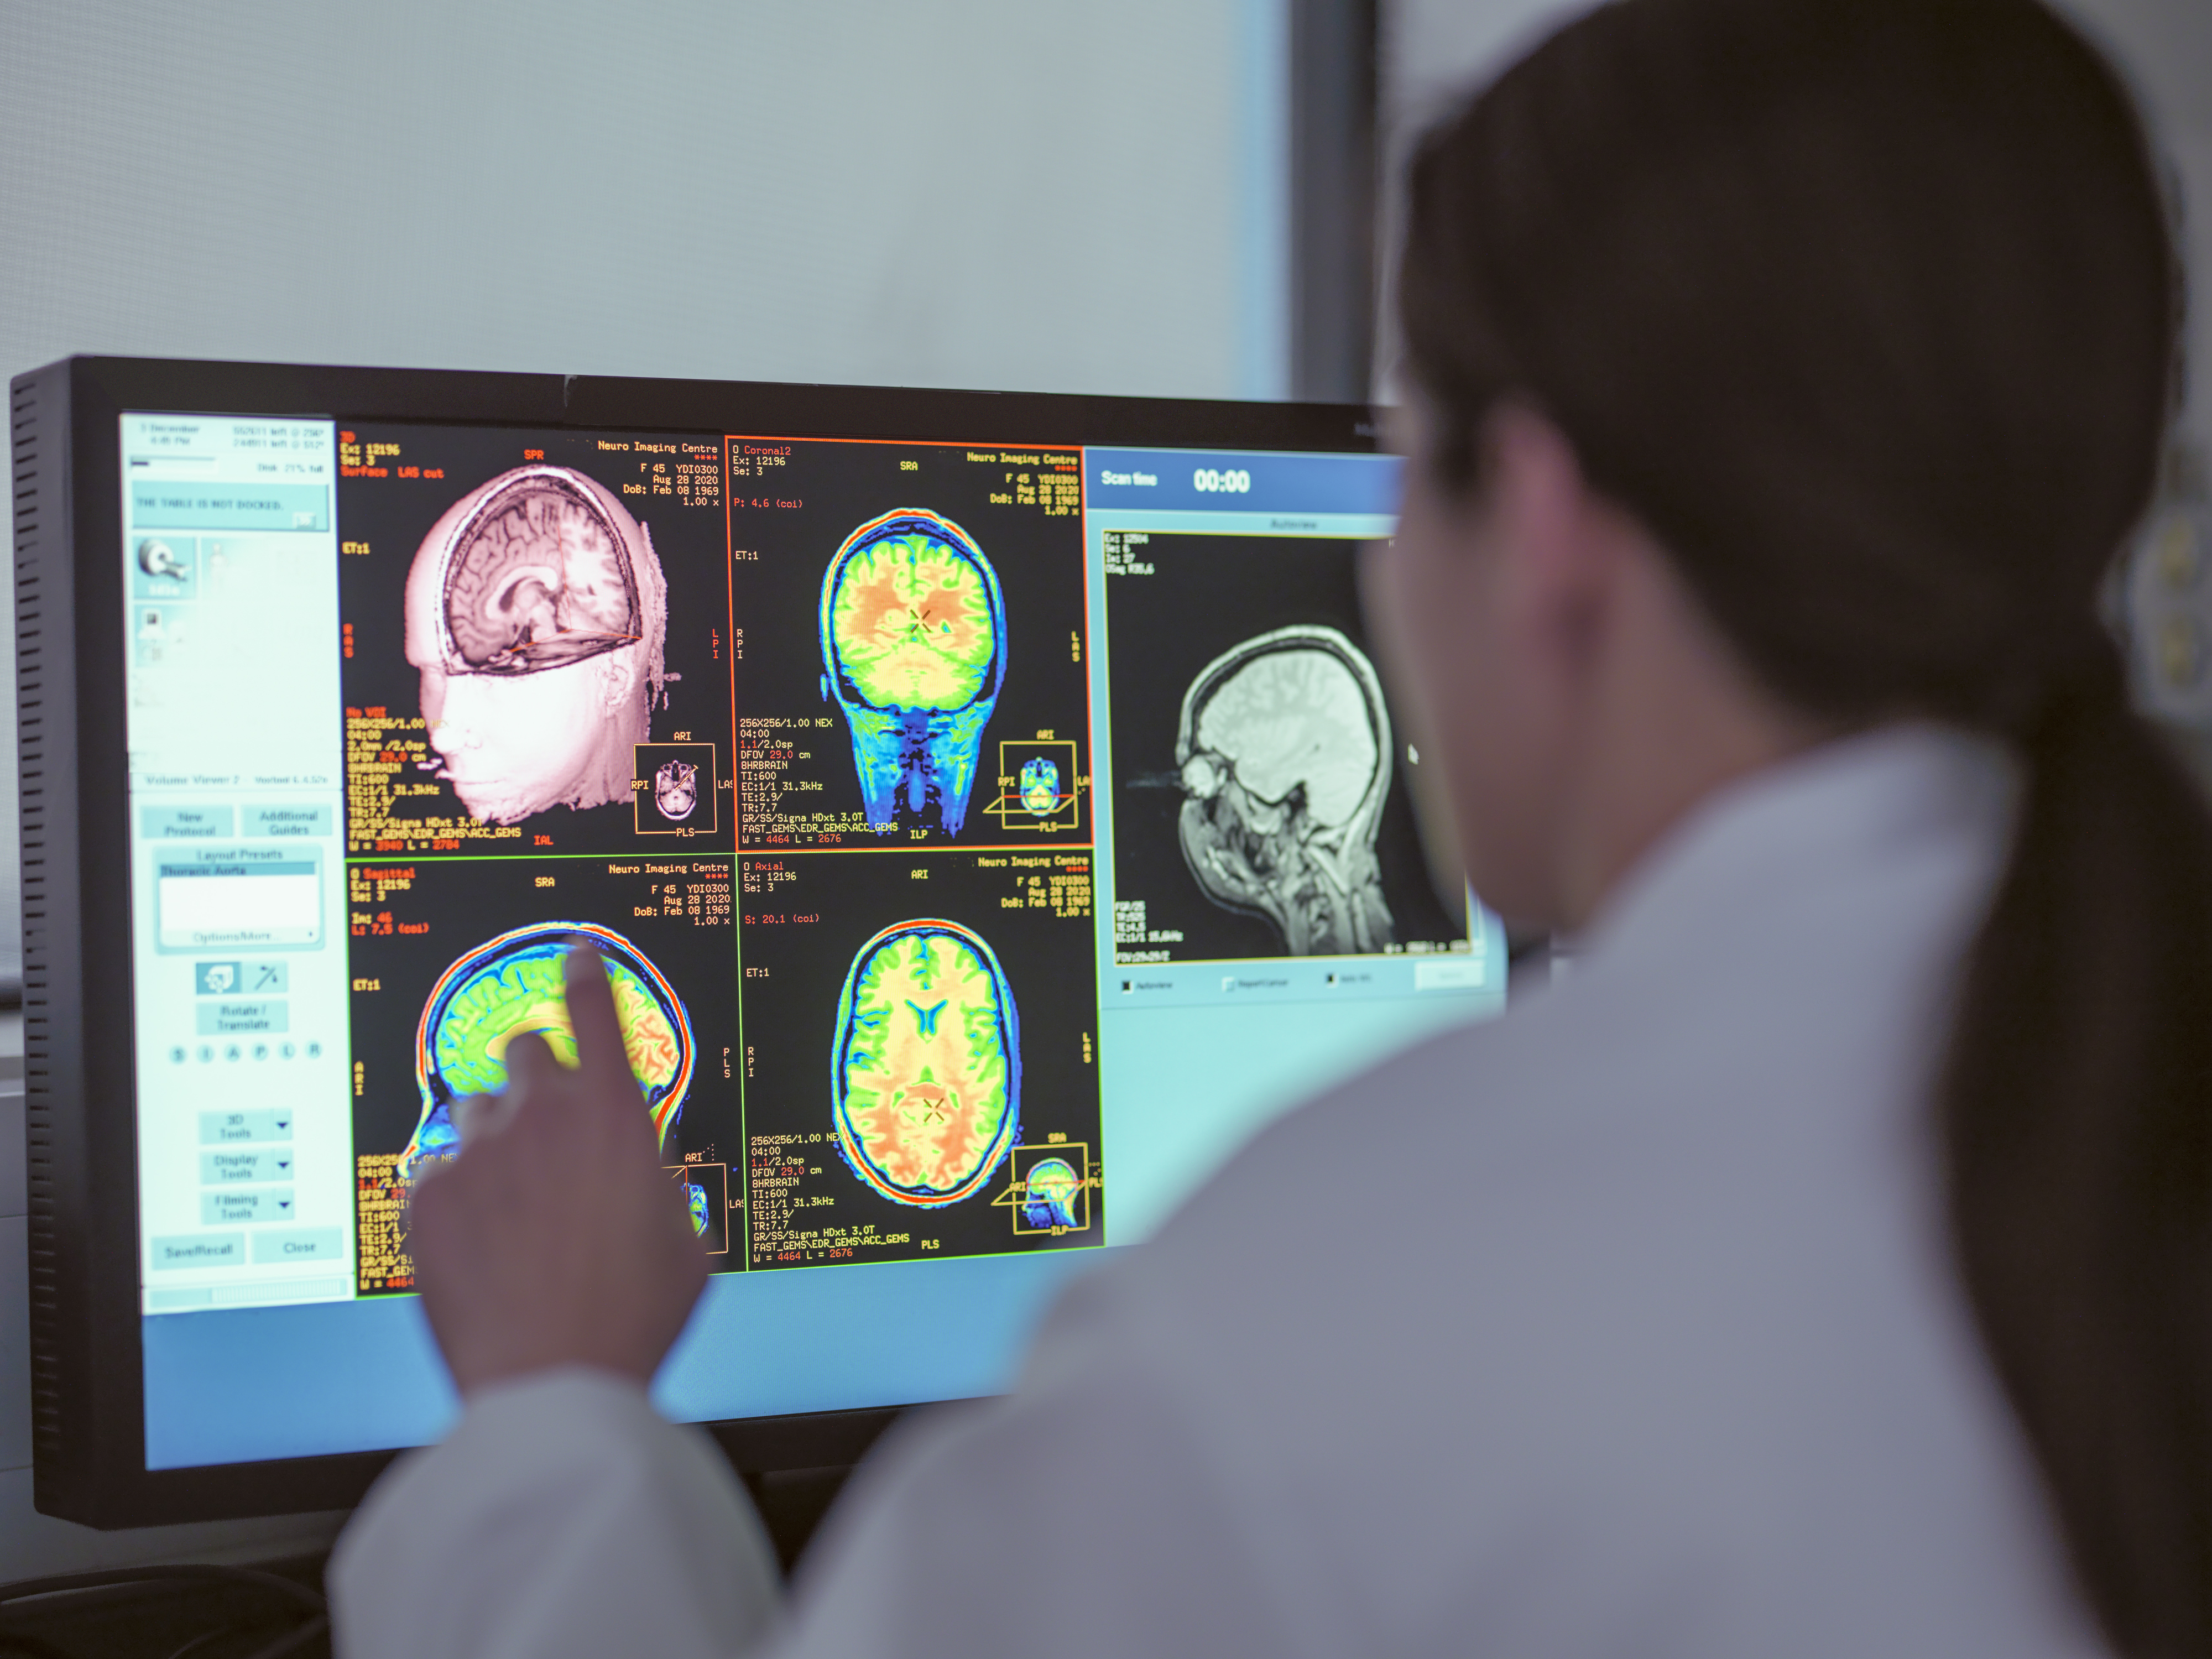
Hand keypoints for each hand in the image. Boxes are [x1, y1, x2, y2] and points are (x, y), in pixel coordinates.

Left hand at [406, 942, 707, 1395]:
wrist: (552, 1381)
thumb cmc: (633, 1316)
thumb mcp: (684, 1243)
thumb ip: (658, 1188)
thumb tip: (641, 1182)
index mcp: (617, 1118)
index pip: (597, 1011)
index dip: (586, 975)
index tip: (575, 954)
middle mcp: (544, 1118)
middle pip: (526, 1048)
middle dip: (538, 1073)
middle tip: (543, 1122)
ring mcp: (479, 1155)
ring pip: (475, 1111)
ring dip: (494, 1137)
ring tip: (510, 1201)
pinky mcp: (428, 1199)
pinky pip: (436, 1173)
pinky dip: (456, 1195)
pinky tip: (478, 1242)